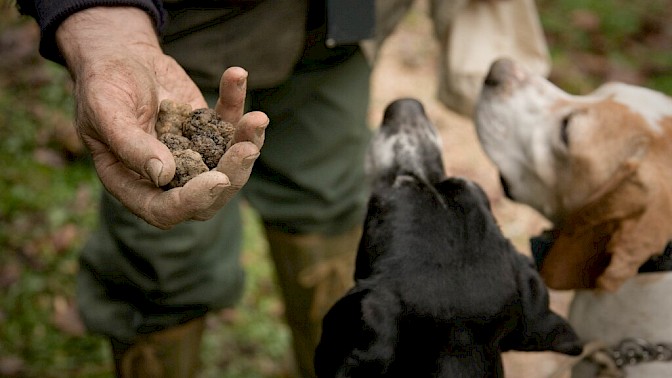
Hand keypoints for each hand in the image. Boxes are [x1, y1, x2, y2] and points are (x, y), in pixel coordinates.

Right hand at [56, 7, 267, 228]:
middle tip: (247, 149)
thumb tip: (164, 175)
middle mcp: (166, 177)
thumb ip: (130, 145)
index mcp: (132, 183)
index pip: (164, 210)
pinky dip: (236, 103)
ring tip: (257, 118)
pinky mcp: (208, 131)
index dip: (192, 201)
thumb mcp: (106, 111)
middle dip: (232, 175)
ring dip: (247, 143)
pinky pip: (230, 125)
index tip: (217, 179)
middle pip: (207, 195)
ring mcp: (192, 156)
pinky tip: (236, 76)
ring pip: (228, 165)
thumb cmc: (102, 85)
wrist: (118, 56)